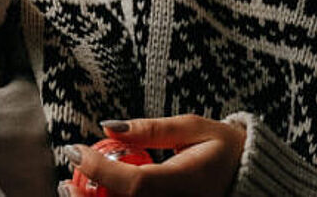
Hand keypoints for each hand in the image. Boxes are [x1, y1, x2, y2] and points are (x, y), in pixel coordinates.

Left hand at [60, 115, 246, 196]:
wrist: (251, 178)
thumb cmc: (223, 148)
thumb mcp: (193, 127)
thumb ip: (150, 129)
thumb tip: (108, 126)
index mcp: (186, 183)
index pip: (134, 184)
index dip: (98, 169)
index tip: (73, 149)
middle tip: (65, 181)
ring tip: (73, 191)